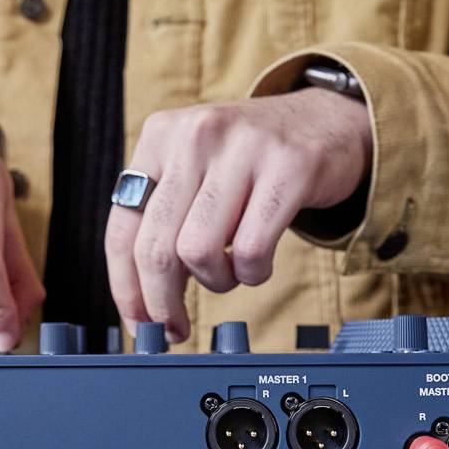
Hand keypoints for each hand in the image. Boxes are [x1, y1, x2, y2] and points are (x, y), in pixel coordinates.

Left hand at [105, 87, 372, 342]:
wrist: (326, 122)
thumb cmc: (250, 161)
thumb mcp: (194, 169)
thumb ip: (161, 220)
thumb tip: (141, 304)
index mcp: (159, 135)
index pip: (122, 228)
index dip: (126, 289)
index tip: (140, 324)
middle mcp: (195, 135)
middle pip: (156, 248)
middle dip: (163, 303)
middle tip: (177, 327)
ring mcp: (243, 148)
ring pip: (198, 252)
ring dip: (215, 282)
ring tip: (231, 272)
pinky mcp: (288, 168)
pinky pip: (251, 250)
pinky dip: (252, 274)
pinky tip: (258, 264)